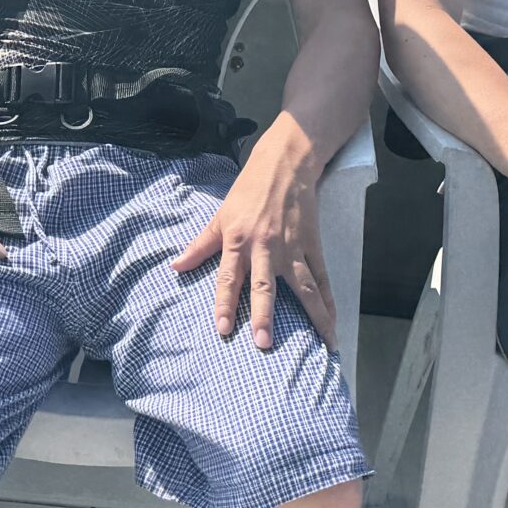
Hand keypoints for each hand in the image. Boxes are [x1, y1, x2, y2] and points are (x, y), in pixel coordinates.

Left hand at [170, 138, 332, 349]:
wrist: (284, 165)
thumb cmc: (247, 192)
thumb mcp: (220, 217)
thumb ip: (199, 246)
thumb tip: (174, 268)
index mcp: (238, 241)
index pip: (229, 279)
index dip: (225, 304)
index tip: (223, 330)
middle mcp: (265, 248)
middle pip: (265, 286)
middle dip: (264, 315)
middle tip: (264, 343)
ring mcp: (292, 248)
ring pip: (303, 287)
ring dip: (313, 316)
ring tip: (321, 343)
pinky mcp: (312, 245)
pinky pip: (322, 278)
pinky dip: (328, 301)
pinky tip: (333, 322)